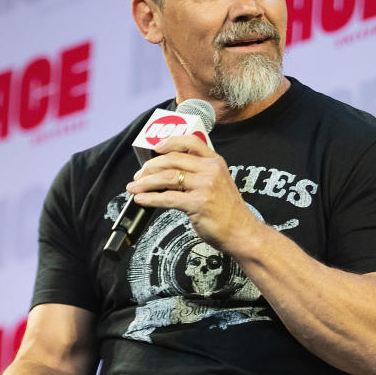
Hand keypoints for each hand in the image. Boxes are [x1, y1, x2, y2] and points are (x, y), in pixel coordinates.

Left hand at [126, 134, 257, 252]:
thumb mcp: (218, 183)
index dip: (170, 142)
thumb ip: (199, 173)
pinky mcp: (198, 204)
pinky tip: (141, 200)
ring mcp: (205, 186)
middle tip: (138, 175)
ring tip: (133, 187)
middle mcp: (210, 171)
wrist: (241, 232)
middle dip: (150, 167)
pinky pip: (167, 198)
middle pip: (172, 160)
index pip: (191, 142)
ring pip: (167, 178)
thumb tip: (166, 172)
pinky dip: (150, 199)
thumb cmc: (227, 211)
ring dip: (145, 182)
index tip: (156, 147)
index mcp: (215, 162)